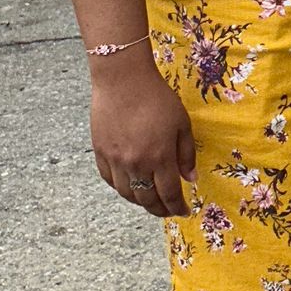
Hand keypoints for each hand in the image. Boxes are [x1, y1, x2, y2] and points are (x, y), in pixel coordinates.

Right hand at [90, 56, 196, 217]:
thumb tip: (190, 179)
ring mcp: (115, 160)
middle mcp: (136, 164)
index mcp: (159, 158)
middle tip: (168, 210)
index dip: (177, 207)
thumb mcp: (182, 124)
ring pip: (127, 194)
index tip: (184, 211)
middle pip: (147, 199)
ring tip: (150, 200)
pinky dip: (121, 188)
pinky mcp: (100, 152)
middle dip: (159, 209)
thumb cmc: (157, 98)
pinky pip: (110, 180)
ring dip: (140, 202)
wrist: (123, 79)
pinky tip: (130, 186)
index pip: (169, 194)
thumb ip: (186, 154)